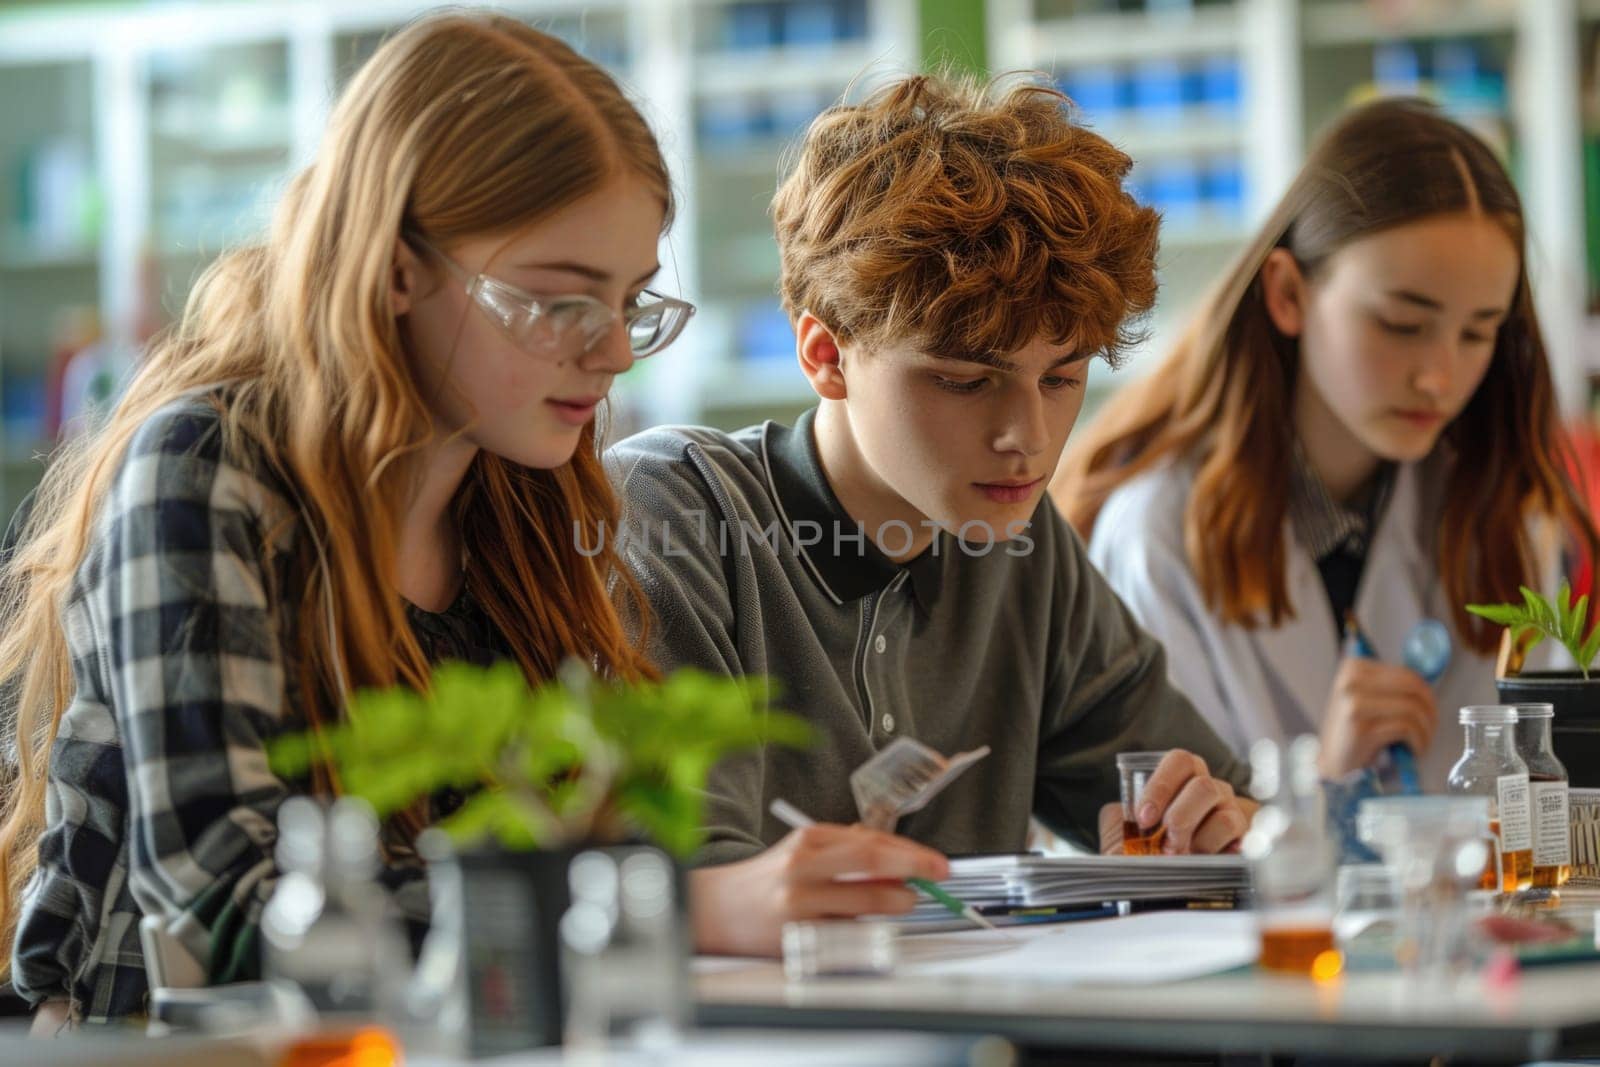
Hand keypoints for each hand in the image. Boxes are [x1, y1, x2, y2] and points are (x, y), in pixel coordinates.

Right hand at [689, 823, 949, 955]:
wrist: (716, 909)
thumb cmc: (767, 880)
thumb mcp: (803, 852)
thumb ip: (845, 849)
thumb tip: (897, 856)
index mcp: (807, 839)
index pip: (871, 841)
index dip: (910, 851)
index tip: (936, 861)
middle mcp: (802, 865)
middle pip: (871, 861)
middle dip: (913, 867)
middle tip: (937, 876)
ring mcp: (799, 901)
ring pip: (865, 901)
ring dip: (896, 902)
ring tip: (904, 901)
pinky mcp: (797, 934)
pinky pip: (846, 932)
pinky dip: (865, 928)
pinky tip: (866, 923)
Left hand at [1097, 749, 1255, 854]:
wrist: (1175, 869)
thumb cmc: (1148, 843)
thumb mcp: (1126, 828)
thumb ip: (1120, 818)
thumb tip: (1120, 822)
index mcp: (1182, 775)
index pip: (1179, 761)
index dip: (1161, 787)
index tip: (1144, 818)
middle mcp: (1210, 788)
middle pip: (1204, 787)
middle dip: (1181, 817)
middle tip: (1166, 843)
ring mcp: (1230, 811)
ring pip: (1223, 817)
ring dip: (1199, 841)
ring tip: (1182, 857)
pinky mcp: (1244, 838)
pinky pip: (1240, 841)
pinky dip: (1220, 853)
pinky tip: (1205, 861)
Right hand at [1319, 657, 1437, 777]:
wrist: (1333, 759)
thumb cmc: (1355, 730)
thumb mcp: (1366, 699)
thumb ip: (1389, 687)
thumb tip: (1426, 685)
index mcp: (1354, 668)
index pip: (1406, 674)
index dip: (1426, 694)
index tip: (1428, 711)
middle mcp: (1352, 681)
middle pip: (1412, 688)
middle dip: (1430, 710)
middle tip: (1431, 727)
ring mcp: (1354, 703)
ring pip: (1412, 708)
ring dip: (1425, 729)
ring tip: (1422, 741)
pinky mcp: (1360, 726)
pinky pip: (1405, 728)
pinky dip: (1417, 741)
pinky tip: (1414, 749)